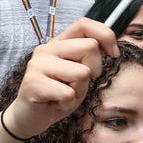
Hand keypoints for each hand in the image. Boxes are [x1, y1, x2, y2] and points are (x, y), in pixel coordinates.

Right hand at [4, 18, 118, 138]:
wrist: (29, 118)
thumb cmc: (58, 95)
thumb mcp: (79, 74)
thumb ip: (89, 58)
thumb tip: (111, 49)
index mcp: (58, 43)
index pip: (84, 24)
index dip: (106, 36)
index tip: (112, 54)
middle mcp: (46, 49)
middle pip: (90, 47)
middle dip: (94, 69)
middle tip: (77, 83)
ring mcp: (37, 65)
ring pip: (82, 72)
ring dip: (79, 90)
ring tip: (64, 94)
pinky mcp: (33, 83)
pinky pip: (68, 93)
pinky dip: (67, 103)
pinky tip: (55, 103)